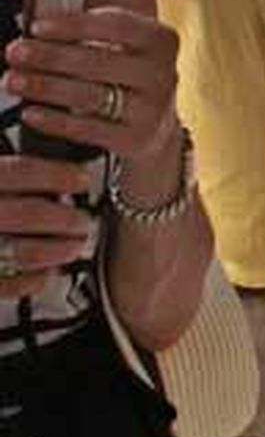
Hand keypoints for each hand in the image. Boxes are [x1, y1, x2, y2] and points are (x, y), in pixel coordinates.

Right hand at [0, 155, 94, 298]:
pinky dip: (23, 283)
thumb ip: (5, 169)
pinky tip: (44, 276)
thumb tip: (43, 154)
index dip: (55, 174)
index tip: (83, 178)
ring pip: (13, 250)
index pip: (17, 171)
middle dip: (62, 217)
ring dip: (51, 250)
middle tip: (84, 220)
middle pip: (22, 213)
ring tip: (73, 247)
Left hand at [3, 8, 179, 165]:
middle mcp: (164, 74)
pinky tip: (30, 113)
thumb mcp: (123, 49)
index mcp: (162, 40)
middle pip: (100, 61)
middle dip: (51, 56)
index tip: (36, 27)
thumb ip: (89, 35)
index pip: (117, 25)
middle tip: (14, 52)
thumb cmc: (123, 76)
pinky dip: (55, 121)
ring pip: (92, 96)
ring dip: (46, 86)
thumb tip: (35, 32)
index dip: (75, 25)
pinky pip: (89, 130)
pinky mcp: (137, 140)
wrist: (154, 127)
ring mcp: (153, 110)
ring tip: (13, 80)